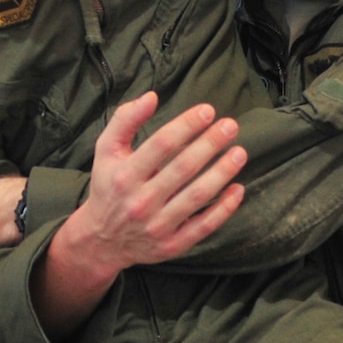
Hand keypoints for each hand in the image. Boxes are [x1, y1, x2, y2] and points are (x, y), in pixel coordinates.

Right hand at [68, 92, 247, 279]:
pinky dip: (224, 208)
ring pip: (197, 196)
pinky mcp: (173, 245)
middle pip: (183, 168)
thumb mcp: (106, 151)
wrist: (102, 241)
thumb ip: (125, 120)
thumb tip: (152, 97)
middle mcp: (141, 202)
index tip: (208, 111)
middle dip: (210, 144)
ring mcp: (158, 226)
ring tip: (239, 152)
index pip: (161, 144)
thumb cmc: (109, 186)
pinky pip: (204, 226)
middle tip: (230, 126)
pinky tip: (238, 188)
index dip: (187, 125)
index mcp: (125, 175)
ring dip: (222, 172)